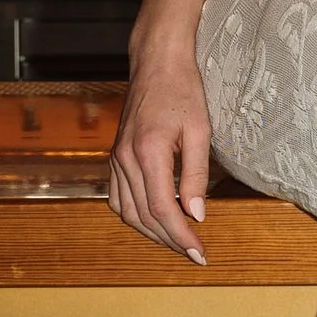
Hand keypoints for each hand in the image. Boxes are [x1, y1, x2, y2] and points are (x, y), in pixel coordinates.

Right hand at [109, 37, 211, 262]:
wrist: (156, 63)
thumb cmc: (183, 91)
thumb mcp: (201, 131)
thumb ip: (197, 175)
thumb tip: (197, 215)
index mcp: (148, 152)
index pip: (161, 209)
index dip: (181, 236)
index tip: (199, 253)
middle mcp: (125, 158)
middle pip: (143, 216)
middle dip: (169, 240)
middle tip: (194, 253)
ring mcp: (116, 158)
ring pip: (126, 212)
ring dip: (150, 232)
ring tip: (177, 242)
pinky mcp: (115, 156)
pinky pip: (117, 198)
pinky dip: (134, 216)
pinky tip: (154, 220)